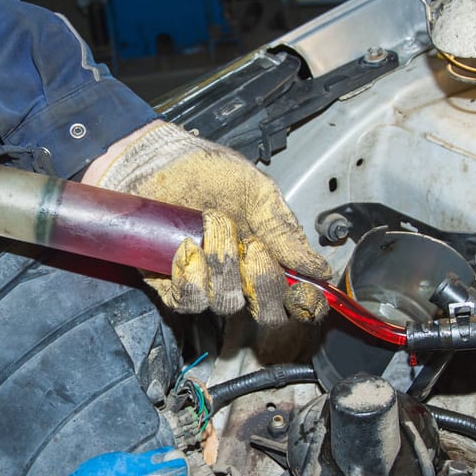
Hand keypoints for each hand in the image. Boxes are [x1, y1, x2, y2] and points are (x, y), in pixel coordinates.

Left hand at [83, 121, 329, 324]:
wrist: (158, 163)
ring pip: (226, 304)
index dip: (307, 304)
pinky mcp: (173, 287)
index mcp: (269, 257)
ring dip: (222, 265)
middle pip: (266, 313)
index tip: (305, 294)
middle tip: (253, 249)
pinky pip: (188, 300)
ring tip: (210, 226)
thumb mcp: (257, 193)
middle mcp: (240, 277)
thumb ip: (285, 231)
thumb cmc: (208, 173)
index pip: (296, 297)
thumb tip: (318, 267)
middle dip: (263, 282)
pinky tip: (185, 246)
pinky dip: (189, 275)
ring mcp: (207, 284)